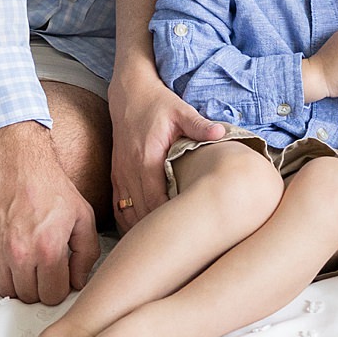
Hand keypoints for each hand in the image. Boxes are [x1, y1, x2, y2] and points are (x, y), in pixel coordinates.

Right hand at [0, 123, 99, 305]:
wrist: (13, 159)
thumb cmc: (49, 185)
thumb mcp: (82, 215)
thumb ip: (86, 253)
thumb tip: (78, 282)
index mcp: (48, 248)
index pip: (52, 296)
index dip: (59, 287)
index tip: (59, 275)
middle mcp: (18, 254)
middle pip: (28, 296)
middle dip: (39, 286)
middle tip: (43, 266)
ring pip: (6, 289)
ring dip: (17, 280)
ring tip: (26, 257)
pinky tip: (8, 251)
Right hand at [107, 68, 224, 231]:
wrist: (129, 94)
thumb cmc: (157, 103)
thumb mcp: (181, 110)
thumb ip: (200, 125)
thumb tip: (221, 134)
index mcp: (146, 158)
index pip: (155, 200)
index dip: (168, 219)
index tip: (186, 230)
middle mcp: (129, 170)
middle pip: (141, 212)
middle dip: (158, 230)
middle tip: (180, 243)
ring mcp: (120, 174)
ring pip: (127, 214)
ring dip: (142, 229)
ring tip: (163, 242)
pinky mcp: (116, 175)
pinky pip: (119, 208)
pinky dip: (130, 221)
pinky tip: (144, 231)